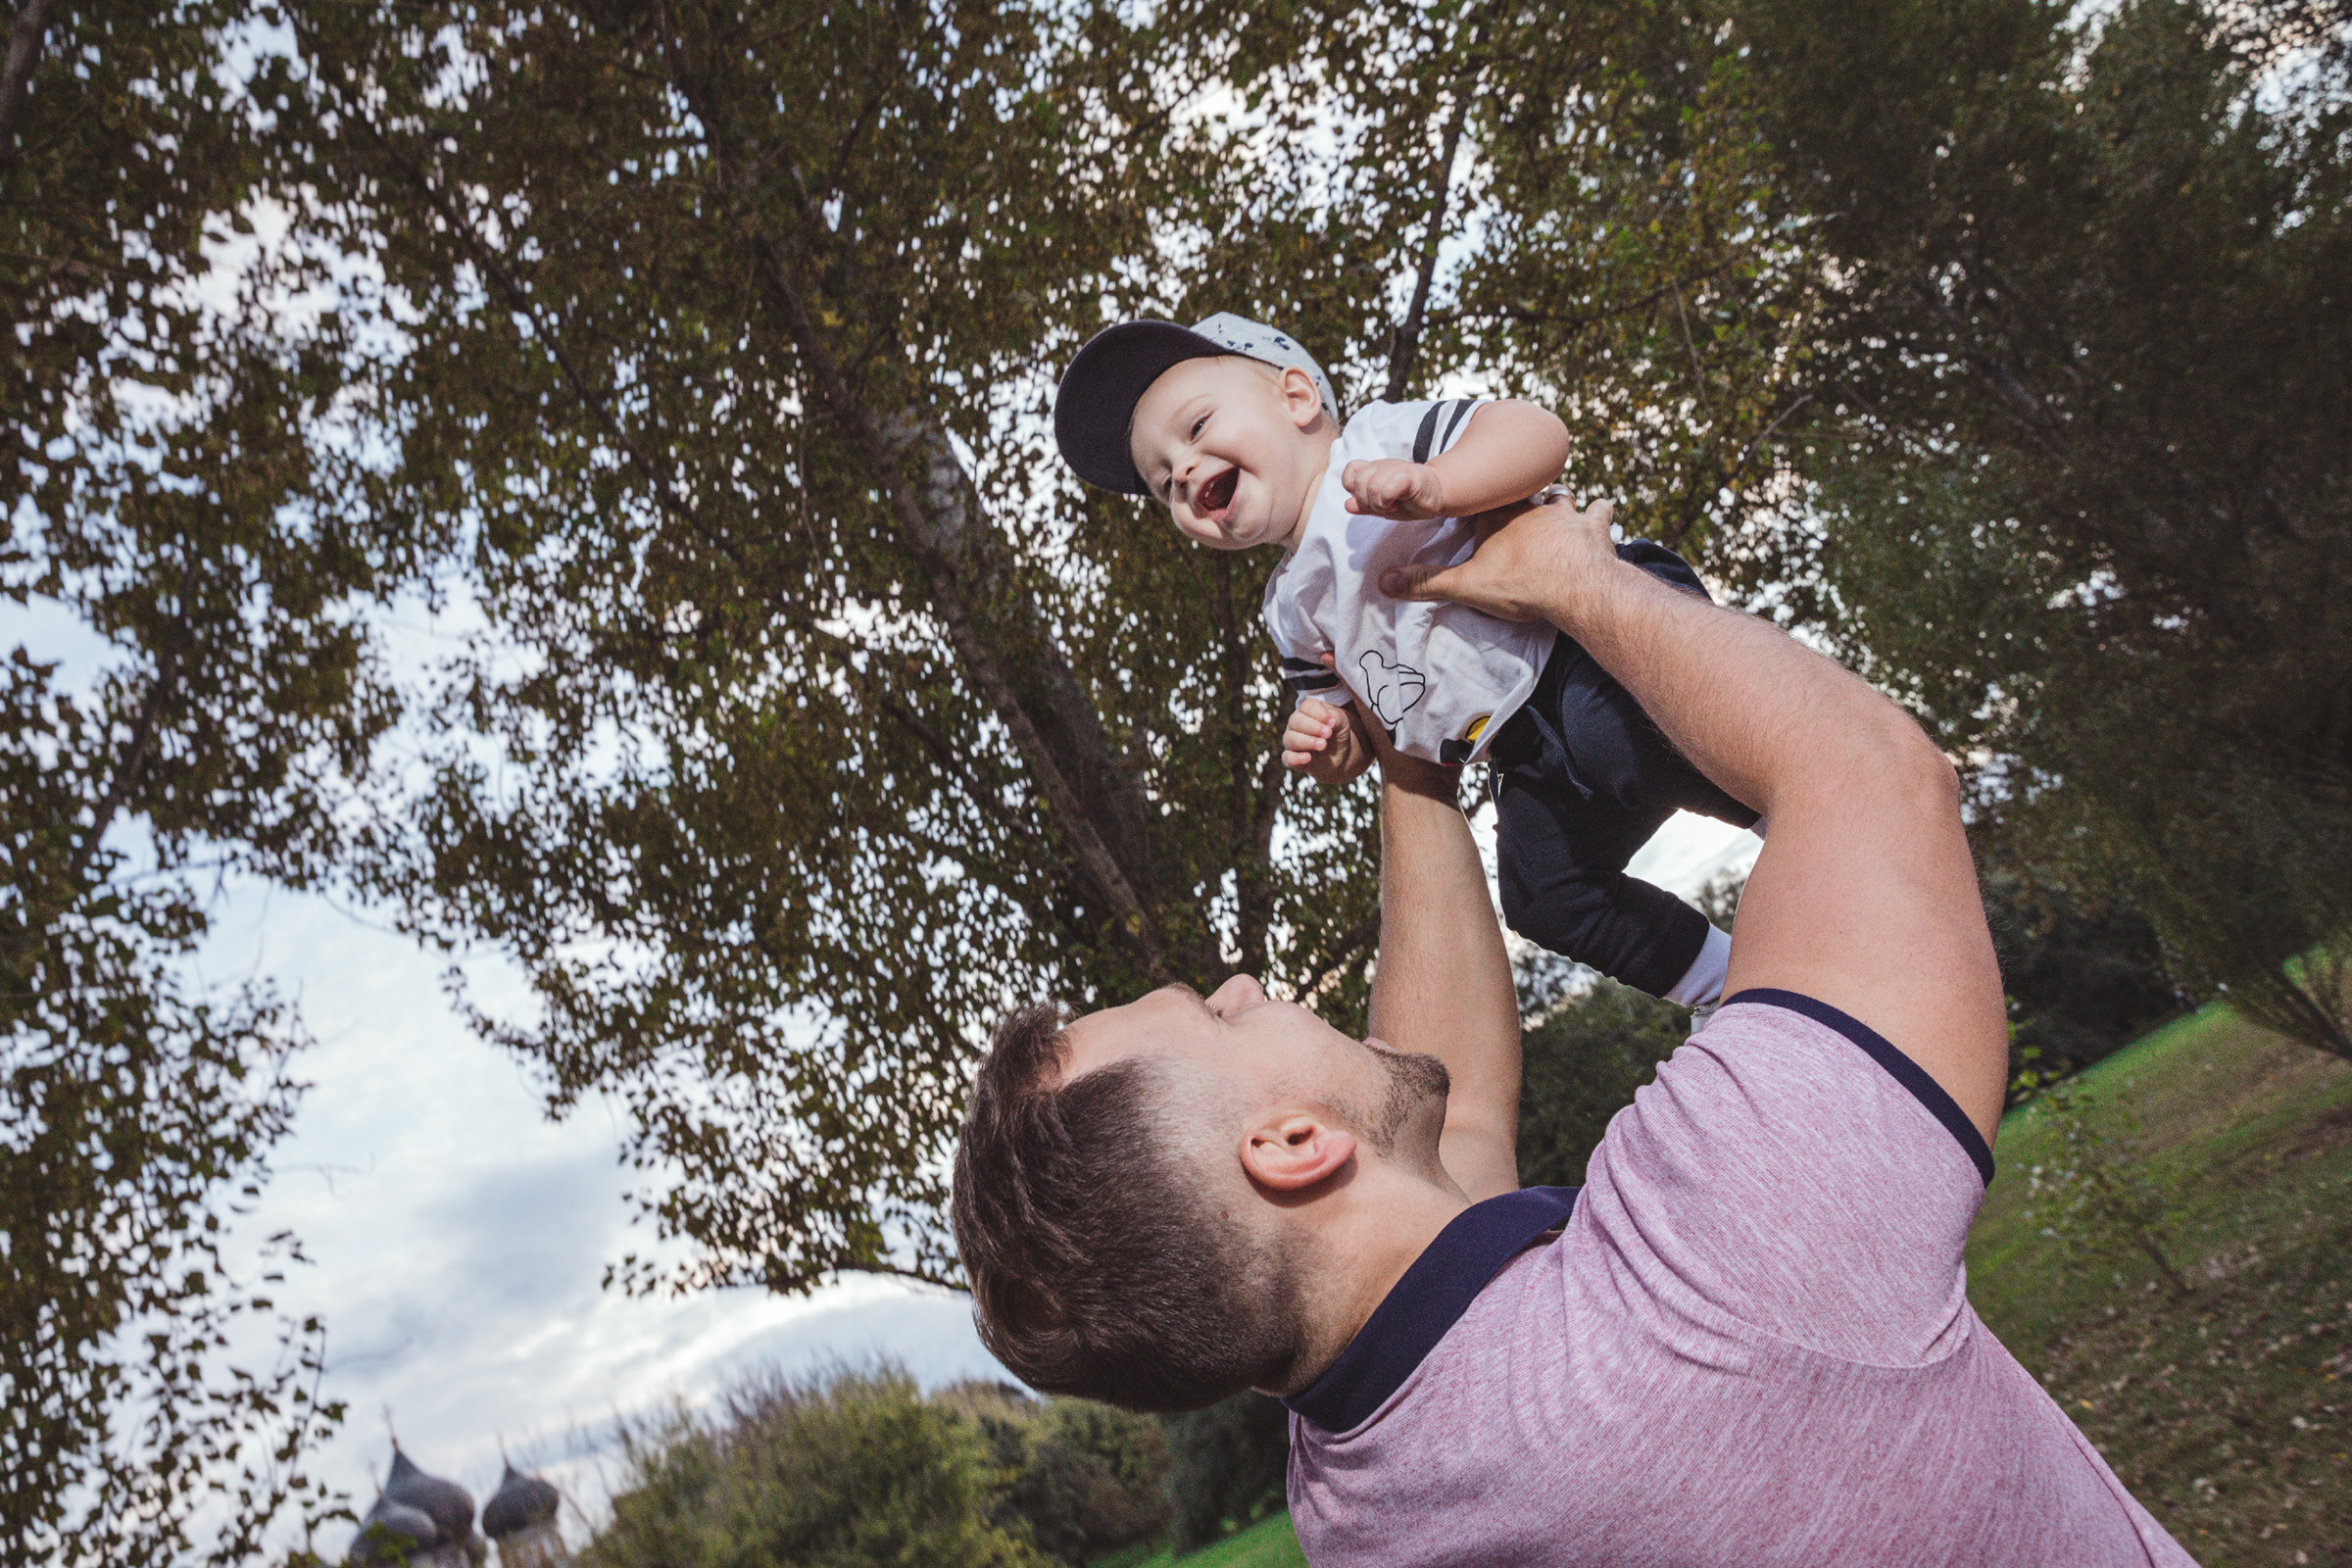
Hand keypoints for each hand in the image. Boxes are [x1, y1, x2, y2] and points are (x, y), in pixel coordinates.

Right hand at [1281, 697, 1373, 786]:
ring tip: (1323, 745)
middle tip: (1328, 734)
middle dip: (1312, 727)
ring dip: (1306, 741)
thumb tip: (1330, 721)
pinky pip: (1287, 758)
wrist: (1339, 755)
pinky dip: (1296, 758)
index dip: (1319, 713)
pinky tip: (1308, 757)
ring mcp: (1291, 741)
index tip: (1332, 722)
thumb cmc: (1338, 733)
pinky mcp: (1292, 759)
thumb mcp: (1342, 722)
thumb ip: (1337, 717)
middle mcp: (1295, 724)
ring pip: (1290, 739)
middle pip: (1295, 721)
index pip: (1306, 707)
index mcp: (1307, 711)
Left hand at [1341, 458, 1448, 520]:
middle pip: (1359, 482)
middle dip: (1366, 501)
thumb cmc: (1410, 499)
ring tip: (1391, 506)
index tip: (1367, 499)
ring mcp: (1397, 469)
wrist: (1438, 494)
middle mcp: (1383, 466)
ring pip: (1372, 485)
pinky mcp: (1411, 477)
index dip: (1353, 487)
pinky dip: (1389, 498)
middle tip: (1382, 506)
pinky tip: (1397, 504)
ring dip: (1379, 503)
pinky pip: (1390, 486)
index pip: (1350, 471)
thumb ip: (1364, 506)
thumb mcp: (1383, 506)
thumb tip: (1346, 505)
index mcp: (1374, 469)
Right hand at [1378, 494, 1619, 622]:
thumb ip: (1425, 583)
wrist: (1575, 587)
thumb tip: (1382, 581)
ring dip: (1557, 498)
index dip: (1475, 499)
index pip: (1480, 500)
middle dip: (1515, 495)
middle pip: (1518, 494)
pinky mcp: (1593, 529)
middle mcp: (1529, 507)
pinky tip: (1606, 506)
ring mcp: (1564, 515)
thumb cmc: (1519, 584)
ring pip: (1559, 495)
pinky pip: (1599, 513)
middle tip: (1513, 497)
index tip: (1472, 496)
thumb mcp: (1465, 586)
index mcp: (1496, 517)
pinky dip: (1601, 511)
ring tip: (1555, 498)